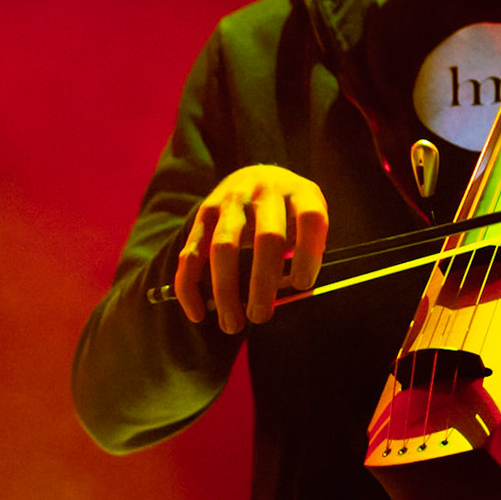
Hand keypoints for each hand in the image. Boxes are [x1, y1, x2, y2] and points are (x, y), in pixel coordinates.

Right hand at [173, 166, 328, 332]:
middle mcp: (265, 193)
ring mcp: (231, 202)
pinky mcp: (204, 214)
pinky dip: (190, 287)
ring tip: (232, 324)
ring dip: (225, 291)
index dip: (309, 254)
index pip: (310, 220)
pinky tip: (197, 313)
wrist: (257, 174)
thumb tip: (291, 291)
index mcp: (299, 193)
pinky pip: (191, 253)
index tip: (302, 285)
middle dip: (263, 283)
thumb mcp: (309, 215)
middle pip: (266, 238)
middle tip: (261, 316)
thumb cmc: (290, 208)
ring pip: (223, 248)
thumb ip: (308, 246)